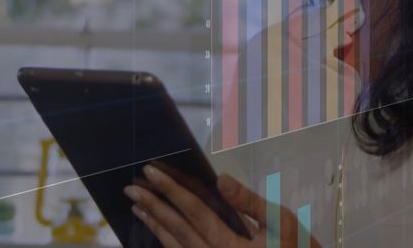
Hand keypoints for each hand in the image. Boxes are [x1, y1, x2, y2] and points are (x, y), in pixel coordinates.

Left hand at [123, 165, 319, 247]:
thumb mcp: (282, 224)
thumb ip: (249, 202)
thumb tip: (219, 179)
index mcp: (229, 245)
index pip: (193, 210)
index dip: (170, 189)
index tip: (149, 172)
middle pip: (177, 229)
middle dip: (153, 206)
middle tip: (130, 189)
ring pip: (176, 247)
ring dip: (155, 226)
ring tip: (138, 209)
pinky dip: (169, 244)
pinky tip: (160, 233)